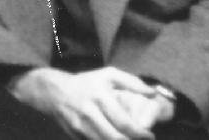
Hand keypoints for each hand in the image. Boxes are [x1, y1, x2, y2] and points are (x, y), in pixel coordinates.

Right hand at [8, 66, 168, 139]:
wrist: (55, 93)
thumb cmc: (86, 83)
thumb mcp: (108, 75)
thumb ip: (132, 82)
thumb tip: (153, 92)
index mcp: (100, 97)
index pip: (124, 122)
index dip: (140, 133)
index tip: (149, 135)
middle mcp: (89, 113)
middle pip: (115, 138)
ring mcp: (81, 127)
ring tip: (130, 139)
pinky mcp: (76, 136)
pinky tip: (116, 139)